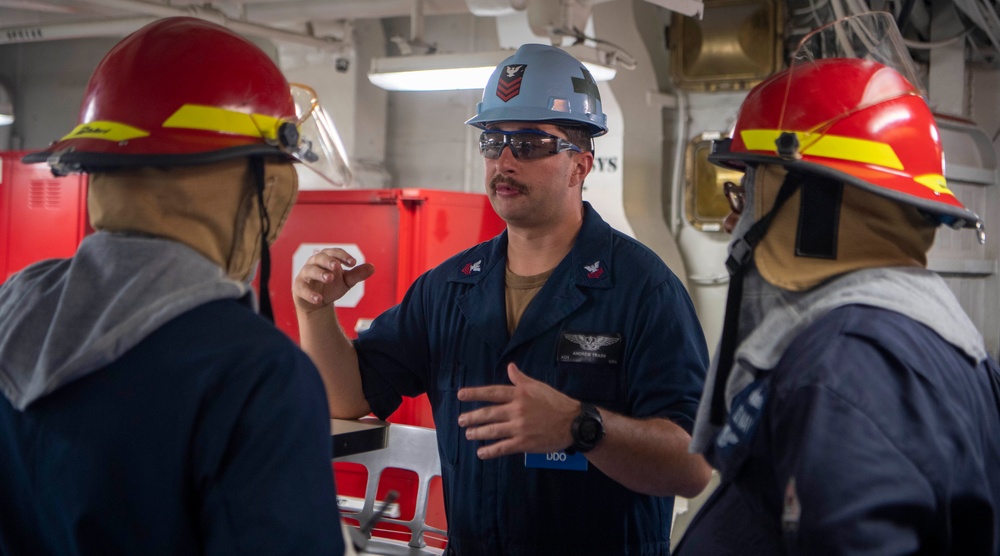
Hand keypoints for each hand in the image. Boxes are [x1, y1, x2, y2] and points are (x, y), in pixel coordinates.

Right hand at [292, 247, 374, 314]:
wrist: (317, 301)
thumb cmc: (332, 286)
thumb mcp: (346, 281)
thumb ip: (357, 274)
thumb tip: (372, 267)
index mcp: (326, 258)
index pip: (334, 253)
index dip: (343, 256)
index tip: (353, 263)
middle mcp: (314, 263)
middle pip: (320, 258)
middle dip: (328, 261)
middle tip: (337, 266)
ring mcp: (305, 275)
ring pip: (309, 271)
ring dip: (319, 273)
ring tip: (329, 278)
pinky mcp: (298, 288)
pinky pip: (302, 289)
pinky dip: (310, 294)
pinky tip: (319, 299)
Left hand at [457, 363, 579, 458]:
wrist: (573, 423)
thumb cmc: (556, 403)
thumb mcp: (539, 386)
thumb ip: (521, 379)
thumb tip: (511, 367)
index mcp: (519, 394)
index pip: (492, 392)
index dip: (474, 393)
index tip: (461, 395)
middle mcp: (516, 410)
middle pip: (488, 413)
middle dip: (472, 417)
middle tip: (461, 420)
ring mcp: (519, 427)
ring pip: (492, 430)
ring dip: (477, 433)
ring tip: (468, 434)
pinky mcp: (524, 443)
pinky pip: (502, 447)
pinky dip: (490, 451)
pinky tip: (481, 452)